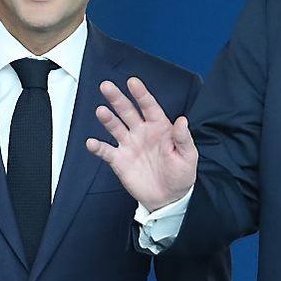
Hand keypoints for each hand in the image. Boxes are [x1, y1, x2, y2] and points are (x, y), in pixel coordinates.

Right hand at [85, 77, 197, 210]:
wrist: (169, 198)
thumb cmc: (181, 174)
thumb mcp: (188, 156)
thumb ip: (183, 138)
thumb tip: (182, 120)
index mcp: (160, 127)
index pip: (149, 106)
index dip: (141, 94)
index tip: (132, 82)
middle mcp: (142, 132)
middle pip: (127, 111)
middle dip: (117, 99)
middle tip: (106, 86)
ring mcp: (129, 145)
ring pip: (115, 127)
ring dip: (107, 119)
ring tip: (101, 111)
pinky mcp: (119, 160)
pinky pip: (106, 151)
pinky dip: (98, 147)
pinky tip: (92, 143)